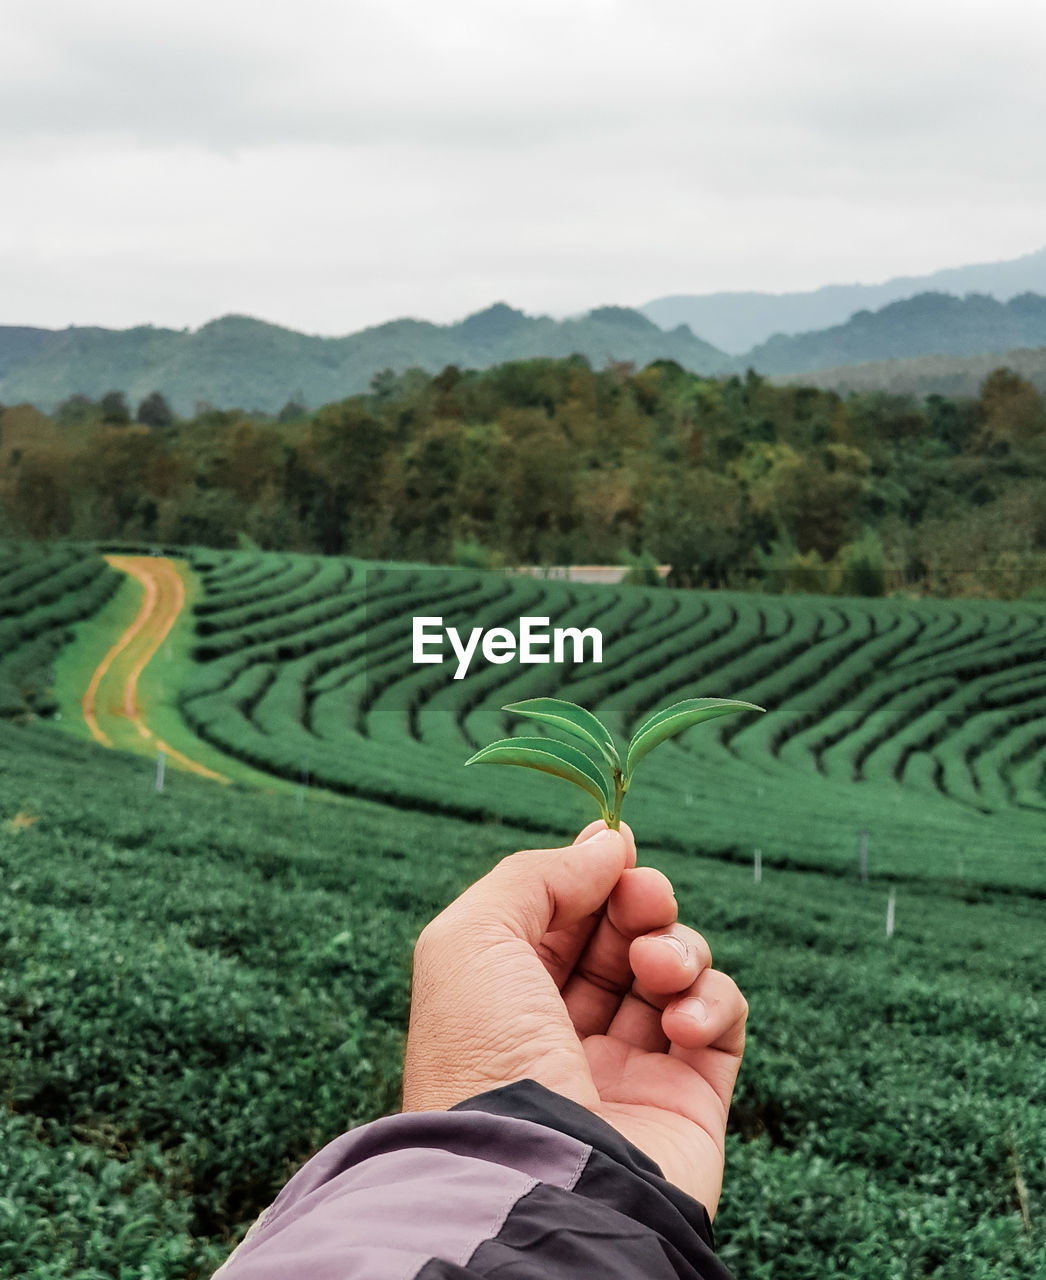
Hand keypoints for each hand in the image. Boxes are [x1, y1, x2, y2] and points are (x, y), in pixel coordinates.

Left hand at [401, 820, 746, 1214]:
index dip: (589, 876)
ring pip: (674, 968)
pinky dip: (713, 999)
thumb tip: (606, 843)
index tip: (617, 845)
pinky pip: (721, 1020)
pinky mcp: (690, 1097)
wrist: (536, 1182)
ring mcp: (631, 1065)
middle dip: (639, 900)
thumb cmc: (486, 1056)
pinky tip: (681, 1018)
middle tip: (643, 897)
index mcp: (506, 996)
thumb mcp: (472, 938)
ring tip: (657, 968)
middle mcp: (565, 1029)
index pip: (560, 916)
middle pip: (620, 935)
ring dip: (675, 946)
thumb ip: (537, 875)